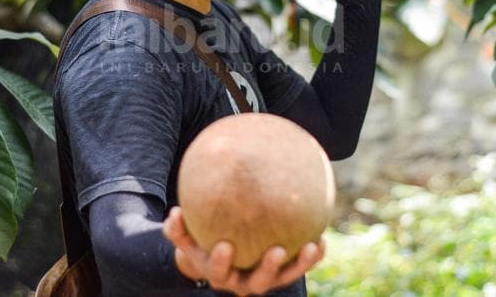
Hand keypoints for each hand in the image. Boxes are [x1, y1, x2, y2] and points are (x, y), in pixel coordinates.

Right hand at [163, 206, 324, 295]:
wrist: (218, 259)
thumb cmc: (200, 242)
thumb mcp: (186, 238)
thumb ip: (177, 229)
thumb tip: (174, 211)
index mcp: (219, 274)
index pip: (218, 272)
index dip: (221, 262)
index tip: (224, 245)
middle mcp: (242, 283)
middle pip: (257, 283)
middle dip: (268, 269)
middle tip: (277, 250)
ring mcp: (264, 280)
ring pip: (284, 278)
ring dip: (300, 265)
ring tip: (313, 247)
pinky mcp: (280, 275)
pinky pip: (298, 267)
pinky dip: (311, 257)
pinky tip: (321, 240)